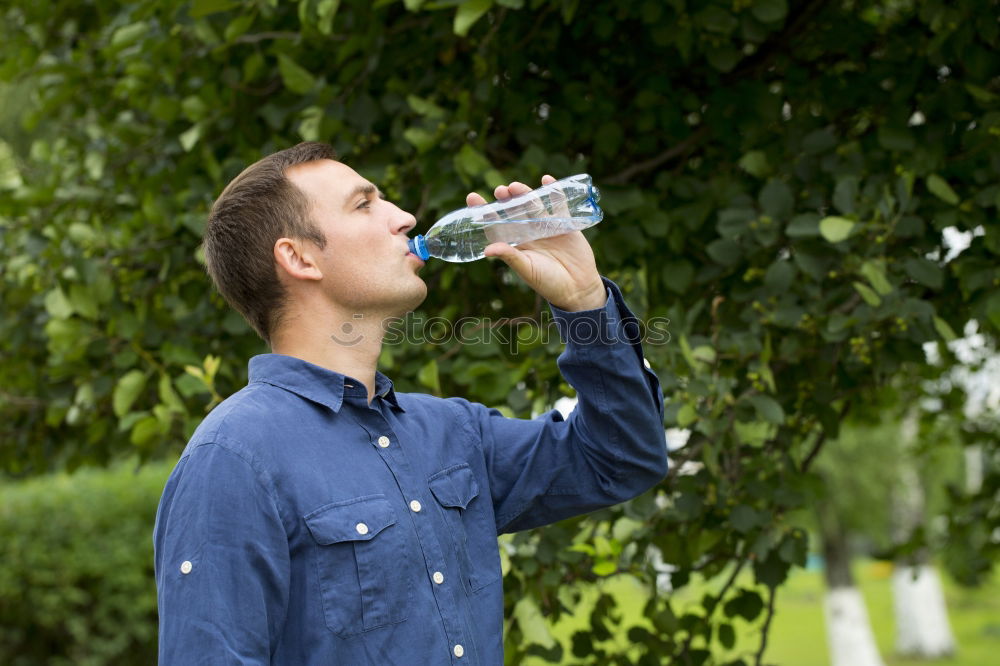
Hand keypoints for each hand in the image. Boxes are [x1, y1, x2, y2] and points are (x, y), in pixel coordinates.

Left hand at [466, 176, 605, 311]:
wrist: (578, 289)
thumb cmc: (548, 283)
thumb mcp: (527, 270)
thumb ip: (510, 257)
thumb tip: (487, 250)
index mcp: (516, 244)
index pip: (497, 224)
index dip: (485, 212)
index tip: (472, 197)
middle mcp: (529, 233)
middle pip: (514, 211)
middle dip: (506, 200)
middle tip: (500, 190)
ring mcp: (547, 227)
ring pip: (534, 205)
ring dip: (525, 194)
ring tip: (515, 186)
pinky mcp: (566, 224)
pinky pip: (559, 205)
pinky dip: (554, 192)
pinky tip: (547, 180)